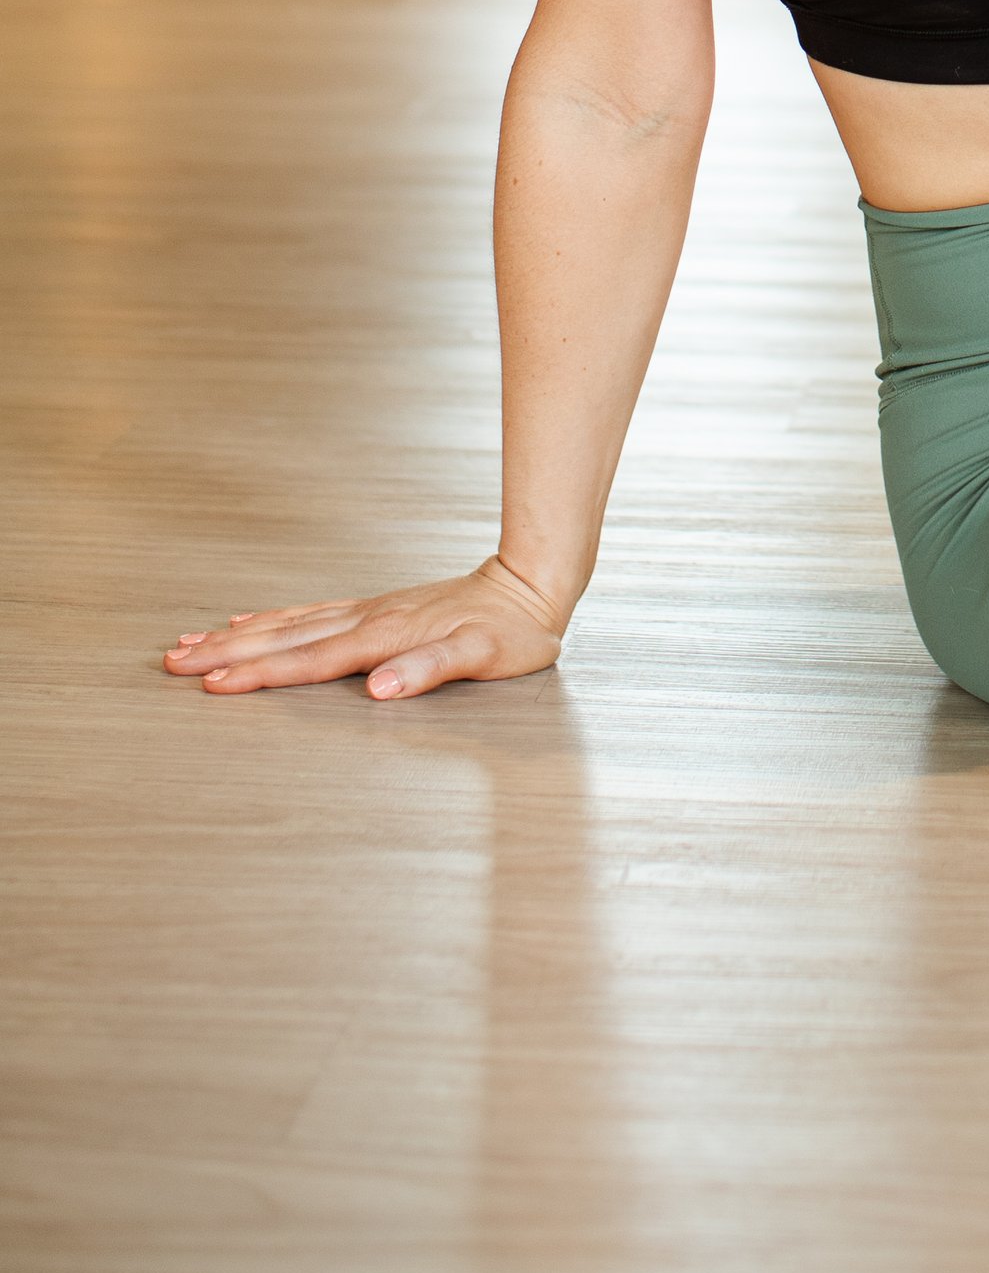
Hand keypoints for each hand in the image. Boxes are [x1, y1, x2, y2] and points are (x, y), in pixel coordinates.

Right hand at [161, 554, 567, 700]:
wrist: (532, 584)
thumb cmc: (512, 632)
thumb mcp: (482, 658)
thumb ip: (429, 670)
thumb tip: (380, 688)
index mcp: (383, 638)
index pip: (309, 661)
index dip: (260, 674)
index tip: (214, 684)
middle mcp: (366, 620)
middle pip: (284, 638)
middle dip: (227, 652)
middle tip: (173, 663)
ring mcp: (367, 611)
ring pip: (289, 623)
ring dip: (239, 634)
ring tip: (191, 641)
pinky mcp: (374, 608)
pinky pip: (310, 613)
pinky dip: (274, 617)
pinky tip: (251, 619)